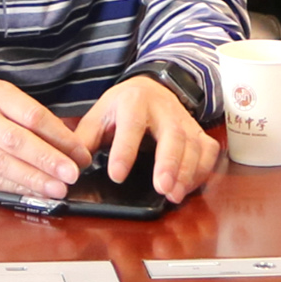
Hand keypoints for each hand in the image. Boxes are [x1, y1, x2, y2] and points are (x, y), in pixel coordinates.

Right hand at [0, 79, 94, 198]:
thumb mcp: (6, 100)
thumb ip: (34, 119)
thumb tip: (73, 147)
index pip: (32, 115)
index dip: (59, 136)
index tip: (80, 153)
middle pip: (16, 140)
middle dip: (47, 160)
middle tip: (72, 174)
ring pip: (3, 164)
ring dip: (34, 179)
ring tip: (58, 189)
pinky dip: (16, 189)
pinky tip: (35, 193)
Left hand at [75, 74, 220, 202]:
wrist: (151, 86)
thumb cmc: (121, 106)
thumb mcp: (99, 115)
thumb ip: (85, 139)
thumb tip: (73, 166)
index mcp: (133, 102)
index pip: (131, 126)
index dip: (125, 151)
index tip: (117, 176)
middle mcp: (164, 109)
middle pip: (172, 135)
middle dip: (168, 163)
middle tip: (162, 188)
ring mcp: (184, 120)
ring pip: (193, 145)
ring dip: (186, 172)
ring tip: (174, 195)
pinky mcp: (197, 131)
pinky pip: (208, 151)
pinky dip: (202, 171)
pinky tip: (188, 187)